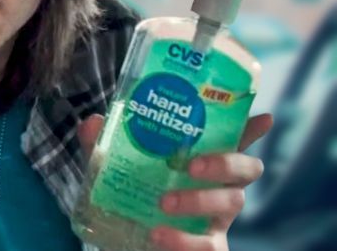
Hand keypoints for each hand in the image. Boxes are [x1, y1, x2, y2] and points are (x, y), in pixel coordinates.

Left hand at [78, 113, 272, 250]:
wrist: (122, 242)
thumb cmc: (128, 199)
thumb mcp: (111, 170)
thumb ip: (101, 146)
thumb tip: (92, 121)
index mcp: (201, 164)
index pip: (232, 141)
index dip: (249, 129)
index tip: (262, 117)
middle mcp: (217, 188)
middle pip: (245, 169)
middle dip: (225, 162)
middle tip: (191, 166)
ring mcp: (216, 221)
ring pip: (231, 203)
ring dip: (199, 200)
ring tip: (163, 203)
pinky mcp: (207, 248)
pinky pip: (210, 247)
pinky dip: (184, 241)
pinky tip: (159, 234)